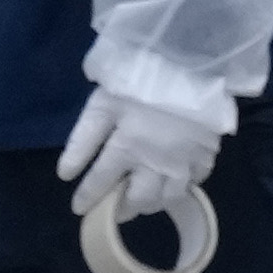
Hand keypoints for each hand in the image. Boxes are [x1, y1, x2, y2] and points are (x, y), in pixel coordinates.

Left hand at [56, 77, 229, 272]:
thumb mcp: (102, 104)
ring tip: (143, 200)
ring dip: (152, 203)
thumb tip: (65, 175)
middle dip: (124, 209)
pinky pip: (194, 183)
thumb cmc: (141, 79)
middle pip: (139, 200)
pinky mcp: (206, 155)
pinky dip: (183, 187)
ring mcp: (184, 163)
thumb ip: (83, 141)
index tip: (79, 208)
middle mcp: (155, 164)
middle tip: (116, 209)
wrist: (190, 62)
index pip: (100, 183)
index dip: (87, 198)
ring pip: (168, 198)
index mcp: (126, 150)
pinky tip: (175, 182)